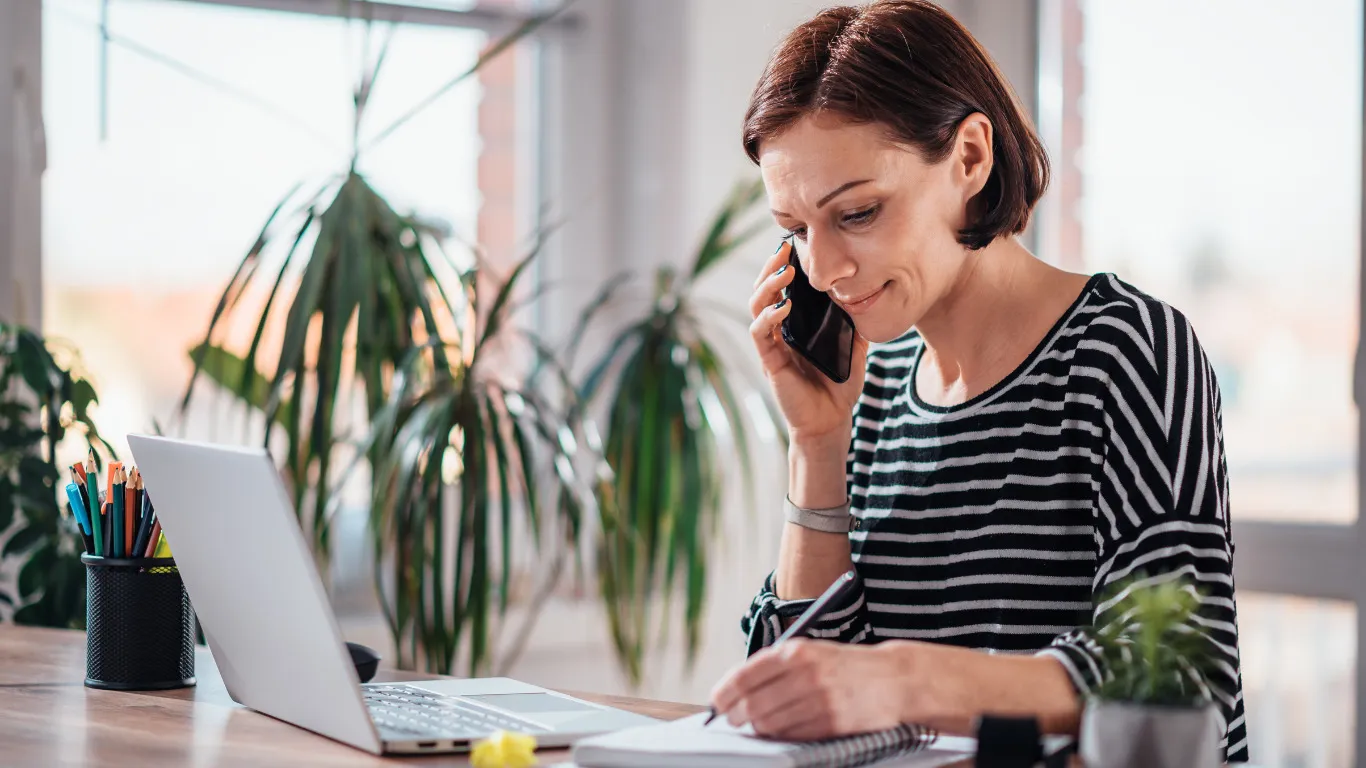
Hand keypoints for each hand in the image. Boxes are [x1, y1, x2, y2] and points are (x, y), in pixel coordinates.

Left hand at [708, 639, 907, 740]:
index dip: (726, 692)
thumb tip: (737, 687)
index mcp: (797, 651)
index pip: (747, 674)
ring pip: (770, 723)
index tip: (717, 702)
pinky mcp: (833, 723)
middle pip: (754, 703)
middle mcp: (807, 673)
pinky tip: (780, 731)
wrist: (894, 679)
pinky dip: (780, 736)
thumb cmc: (845, 666)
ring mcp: (820, 699)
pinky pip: (792, 736)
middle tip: (733, 719)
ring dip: (757, 728)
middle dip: (737, 715)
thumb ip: (776, 665)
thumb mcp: (811, 652)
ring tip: (756, 725)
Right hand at [749, 240, 868, 444]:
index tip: (794, 247)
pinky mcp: (770, 361)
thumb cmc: (839, 385)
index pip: (781, 289)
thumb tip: (864, 295)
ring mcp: (772, 345)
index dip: (783, 267)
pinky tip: (783, 306)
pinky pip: (761, 333)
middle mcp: (779, 331)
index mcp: (794, 324)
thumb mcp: (853, 346)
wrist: (832, 420)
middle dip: (771, 268)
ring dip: (767, 286)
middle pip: (763, 291)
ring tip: (784, 272)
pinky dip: (769, 317)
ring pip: (756, 307)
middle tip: (784, 250)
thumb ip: (853, 322)